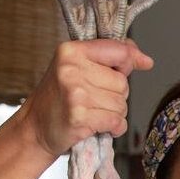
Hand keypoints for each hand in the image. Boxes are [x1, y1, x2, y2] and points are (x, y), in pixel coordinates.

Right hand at [19, 39, 153, 160]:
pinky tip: (99, 126)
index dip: (132, 59)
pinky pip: (117, 121)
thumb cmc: (59, 99)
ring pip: (122, 104)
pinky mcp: (80, 116)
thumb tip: (144, 59)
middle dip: (116, 96)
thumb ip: (107, 59)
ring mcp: (75, 93)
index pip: (118, 50)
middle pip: (123, 83)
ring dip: (114, 114)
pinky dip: (114, 128)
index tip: (141, 64)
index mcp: (71, 51)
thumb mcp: (76, 69)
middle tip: (94, 101)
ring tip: (93, 113)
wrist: (35, 128)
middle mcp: (72, 68)